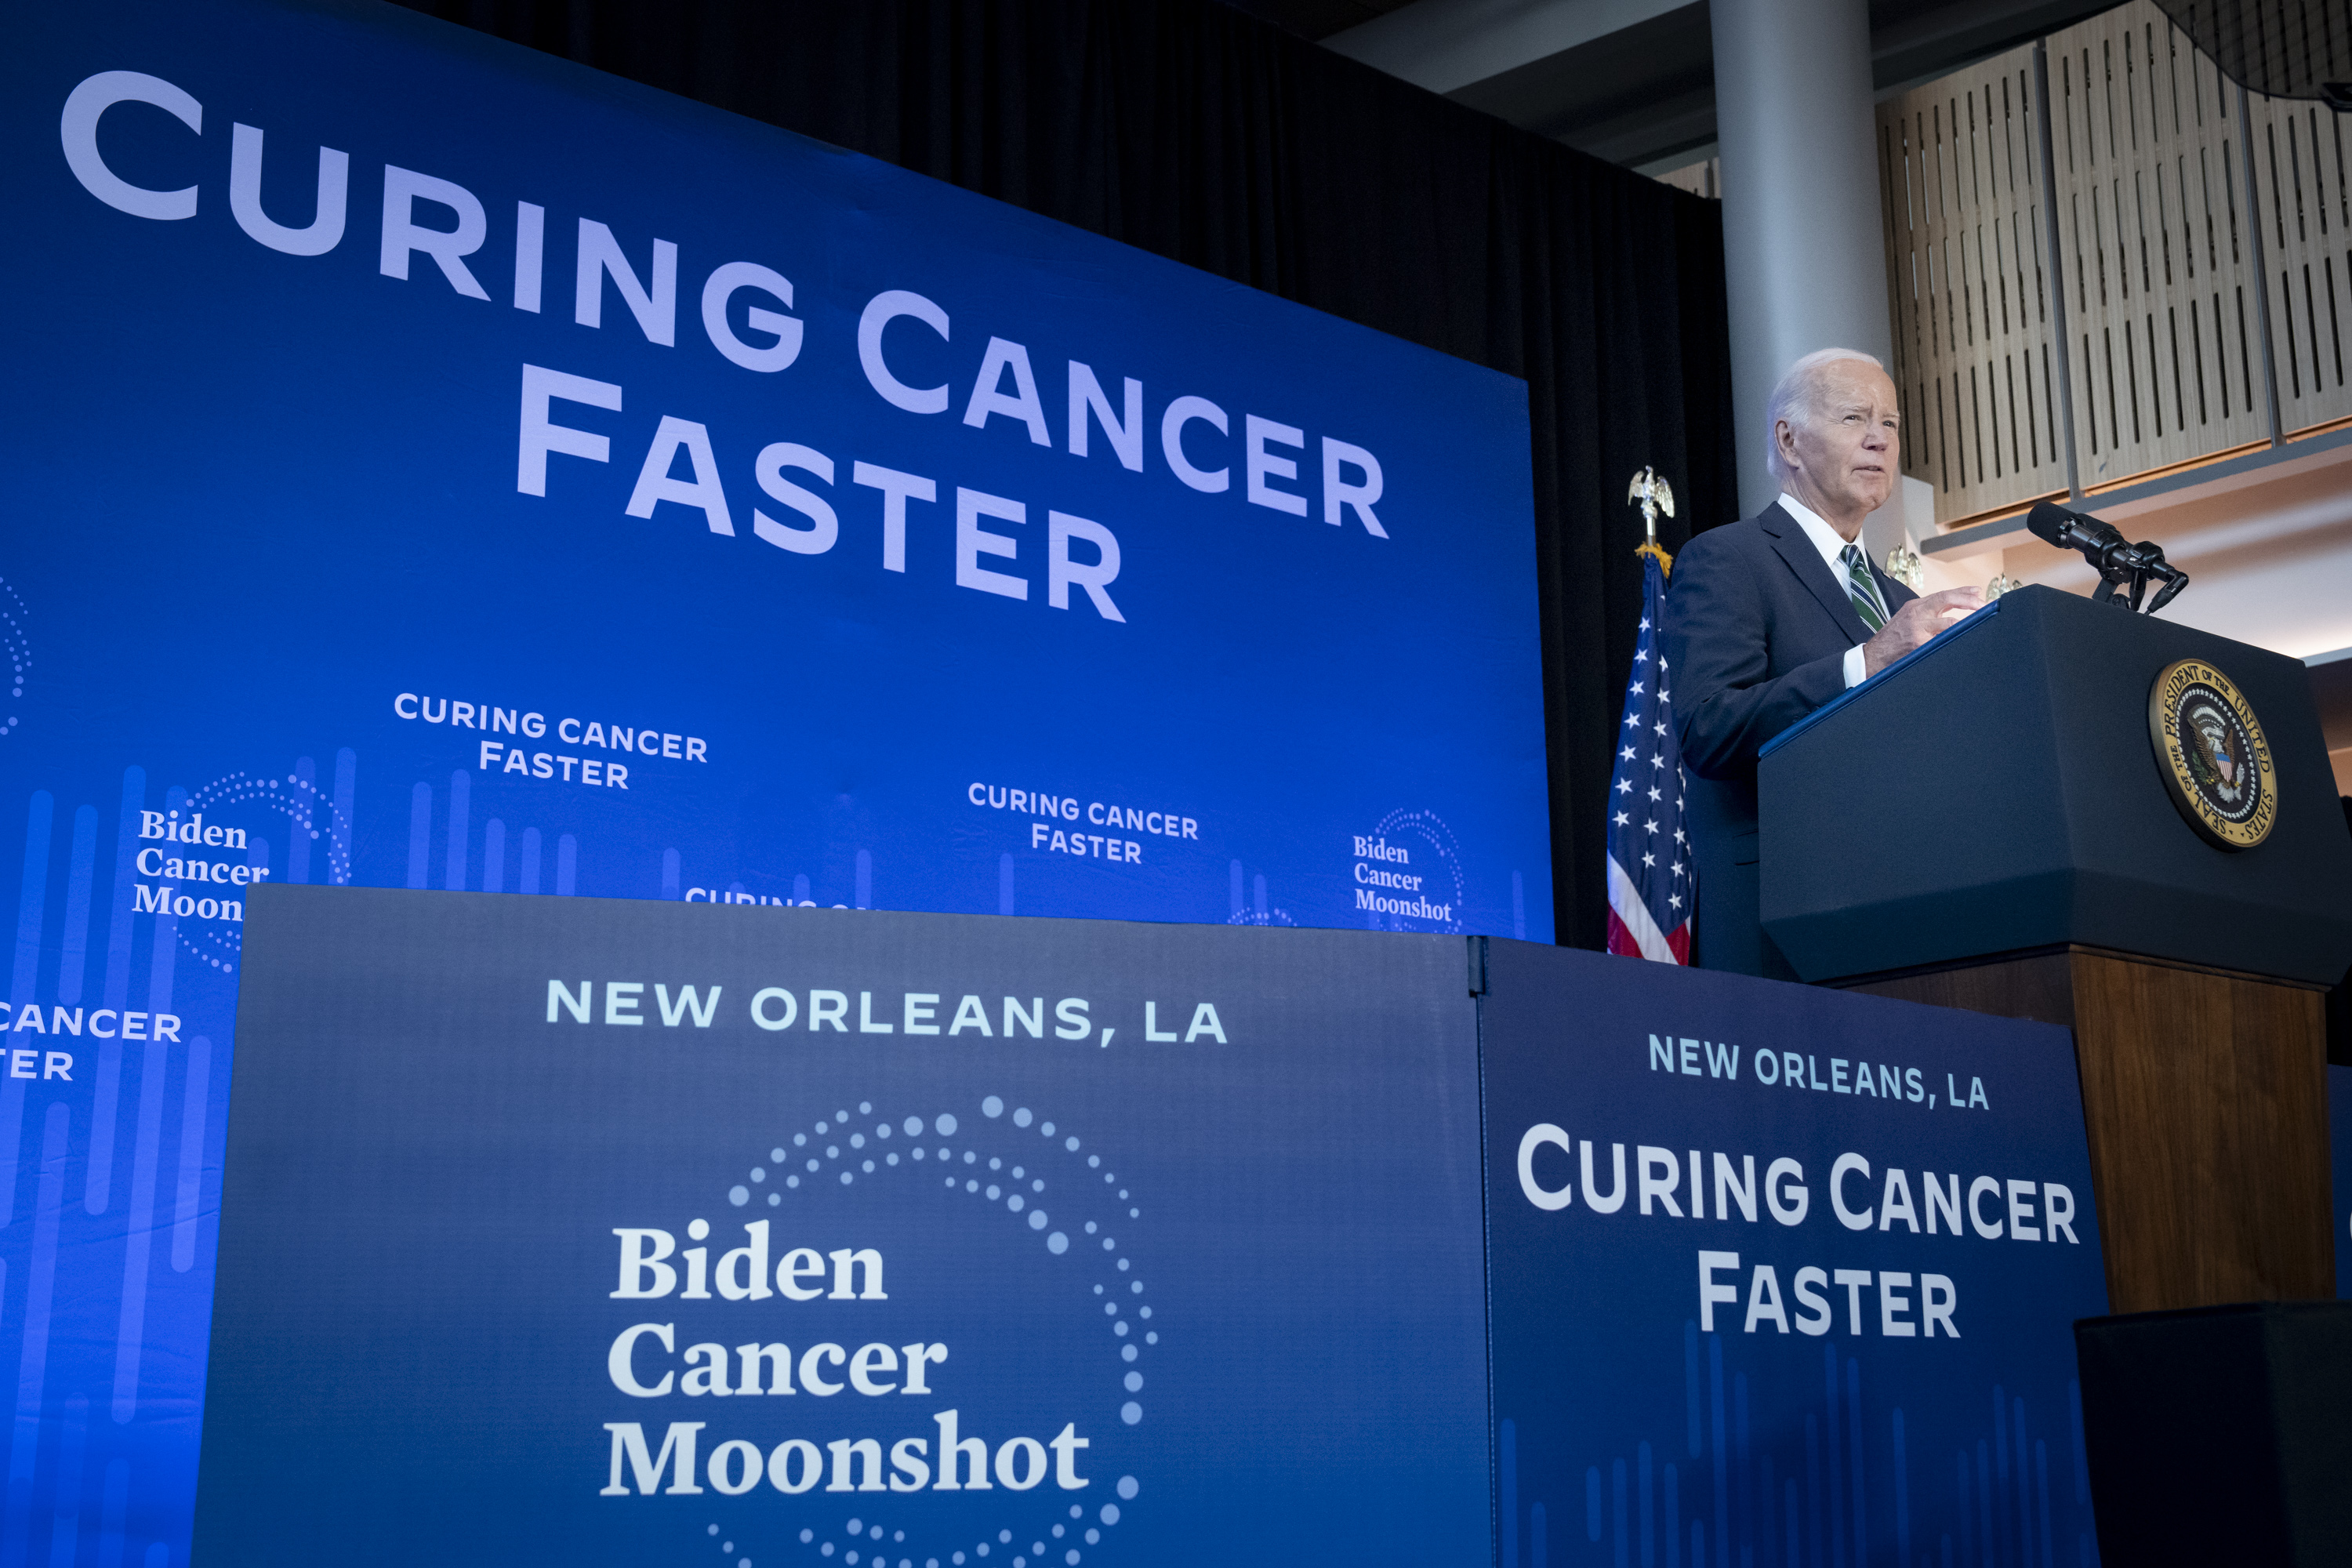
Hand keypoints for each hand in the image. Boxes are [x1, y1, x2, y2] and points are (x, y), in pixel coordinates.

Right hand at [1862, 587, 1982, 675]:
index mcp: (1915, 606)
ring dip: (1965, 624)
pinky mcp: (1918, 644)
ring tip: (1978, 625)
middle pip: (1946, 599)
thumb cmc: (1892, 639)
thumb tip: (1951, 609)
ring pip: (1948, 622)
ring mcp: (1917, 629)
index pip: (1943, 594)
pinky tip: (1963, 642)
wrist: (1873, 656)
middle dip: (1968, 601)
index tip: (1978, 591)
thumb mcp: (1907, 619)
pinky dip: (1953, 641)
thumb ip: (1927, 613)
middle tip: (1983, 605)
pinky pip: (1942, 641)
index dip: (1963, 592)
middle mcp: (1916, 613)